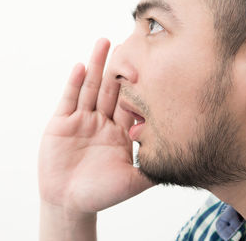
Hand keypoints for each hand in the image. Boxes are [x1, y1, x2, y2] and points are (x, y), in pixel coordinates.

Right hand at [38, 38, 153, 215]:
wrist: (69, 203)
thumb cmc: (100, 194)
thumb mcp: (133, 181)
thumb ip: (154, 167)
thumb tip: (183, 158)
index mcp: (119, 132)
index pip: (130, 103)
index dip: (138, 84)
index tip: (150, 63)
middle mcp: (102, 122)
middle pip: (111, 89)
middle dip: (118, 67)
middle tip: (129, 41)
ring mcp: (81, 120)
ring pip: (90, 88)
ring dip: (97, 66)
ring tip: (104, 42)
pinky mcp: (61, 123)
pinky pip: (69, 100)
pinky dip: (74, 83)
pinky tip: (81, 67)